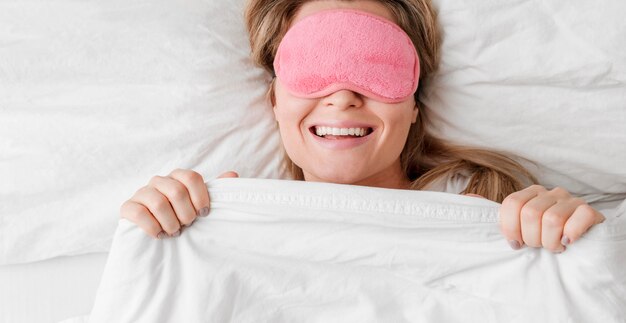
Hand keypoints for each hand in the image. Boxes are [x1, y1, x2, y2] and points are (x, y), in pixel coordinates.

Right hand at [120, 169, 238, 238]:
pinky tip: (159, 235)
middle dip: (186, 214)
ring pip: (158, 203)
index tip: (204, 214)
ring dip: (170, 223)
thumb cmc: (183, 218)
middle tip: (187, 225)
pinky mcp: (127, 207)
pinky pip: (138, 212)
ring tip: (174, 232)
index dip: (200, 197)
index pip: (191, 177)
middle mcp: (159, 181)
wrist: (158, 237)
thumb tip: (233, 175)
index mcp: (178, 177)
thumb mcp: (201, 206)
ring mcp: (142, 192)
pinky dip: (152, 227)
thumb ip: (217, 190)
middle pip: (176, 191)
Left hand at [499, 185, 604, 251]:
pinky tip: (568, 242)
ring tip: (553, 247)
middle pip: (530, 213)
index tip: (515, 244)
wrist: (580, 245)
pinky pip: (579, 218)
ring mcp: (571, 200)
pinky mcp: (590, 211)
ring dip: (550, 241)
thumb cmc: (543, 236)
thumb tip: (466, 196)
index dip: (510, 228)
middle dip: (532, 238)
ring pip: (552, 219)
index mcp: (530, 193)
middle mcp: (550, 193)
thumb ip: (495, 212)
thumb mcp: (518, 225)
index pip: (511, 204)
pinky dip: (571, 234)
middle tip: (538, 246)